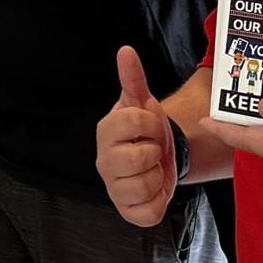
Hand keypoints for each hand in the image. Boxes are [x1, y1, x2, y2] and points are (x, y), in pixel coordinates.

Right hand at [97, 47, 178, 226]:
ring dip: (159, 175)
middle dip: (156, 150)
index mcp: (106, 131)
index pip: (135, 121)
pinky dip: (159, 199)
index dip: (152, 123)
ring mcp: (114, 188)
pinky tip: (154, 187)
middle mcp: (104, 161)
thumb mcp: (141, 102)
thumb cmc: (144, 130)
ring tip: (152, 167)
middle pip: (141, 156)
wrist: (153, 159)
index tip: (150, 126)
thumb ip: (133, 78)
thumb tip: (126, 50)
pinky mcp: (128, 211)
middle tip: (152, 148)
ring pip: (146, 184)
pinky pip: (149, 211)